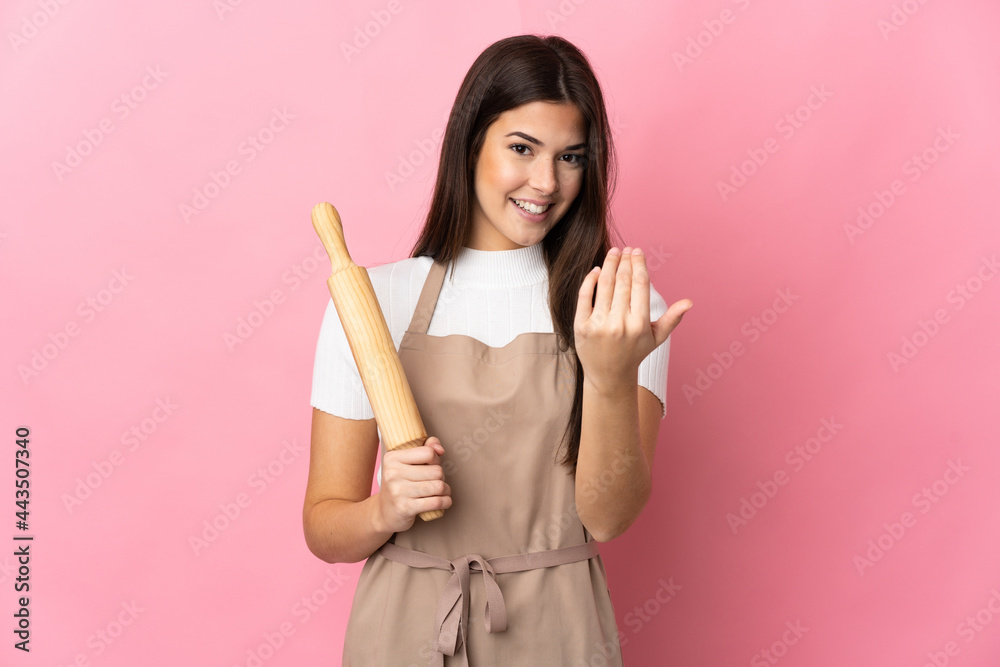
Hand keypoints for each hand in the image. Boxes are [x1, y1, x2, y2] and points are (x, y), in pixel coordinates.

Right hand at [375, 436, 451, 532]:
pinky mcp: (405, 507)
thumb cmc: (400, 485)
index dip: (435, 459)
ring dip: (446, 490)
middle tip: (435, 481)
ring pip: (438, 486)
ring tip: (442, 492)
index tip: (431, 466)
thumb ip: (425, 448)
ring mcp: (398, 491)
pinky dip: (446, 502)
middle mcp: (393, 473)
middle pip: (436, 471)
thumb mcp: (406, 463)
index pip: (428, 453)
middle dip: (441, 477)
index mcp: (392, 458)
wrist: (384, 513)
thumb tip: (440, 449)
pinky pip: (436, 502)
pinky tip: (444, 501)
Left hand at [574, 247, 692, 391]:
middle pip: (623, 282)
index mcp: (639, 324)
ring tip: (613, 253)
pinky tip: (596, 270)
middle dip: (624, 261)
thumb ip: (672, 319)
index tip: (637, 251)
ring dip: (608, 264)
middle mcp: (619, 324)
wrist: (608, 376)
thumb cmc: (634, 352)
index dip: (638, 264)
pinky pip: (585, 296)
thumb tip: (689, 302)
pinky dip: (590, 280)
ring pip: (604, 285)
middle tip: (625, 249)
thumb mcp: (656, 338)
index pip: (640, 285)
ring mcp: (599, 325)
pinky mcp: (581, 326)